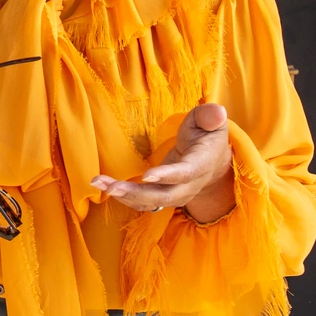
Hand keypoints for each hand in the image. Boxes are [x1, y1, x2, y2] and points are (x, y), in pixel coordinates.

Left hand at [91, 102, 236, 222]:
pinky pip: (143, 203)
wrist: (212, 161)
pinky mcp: (164, 197)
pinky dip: (123, 197)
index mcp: (201, 164)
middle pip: (164, 195)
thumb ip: (209, 116)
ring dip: (123, 195)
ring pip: (150, 202)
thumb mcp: (210, 120)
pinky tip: (104, 186)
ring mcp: (176, 194)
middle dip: (137, 193)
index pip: (185, 173)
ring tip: (98, 182)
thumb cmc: (206, 134)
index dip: (167, 175)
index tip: (147, 176)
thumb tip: (218, 111)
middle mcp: (189, 185)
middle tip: (111, 187)